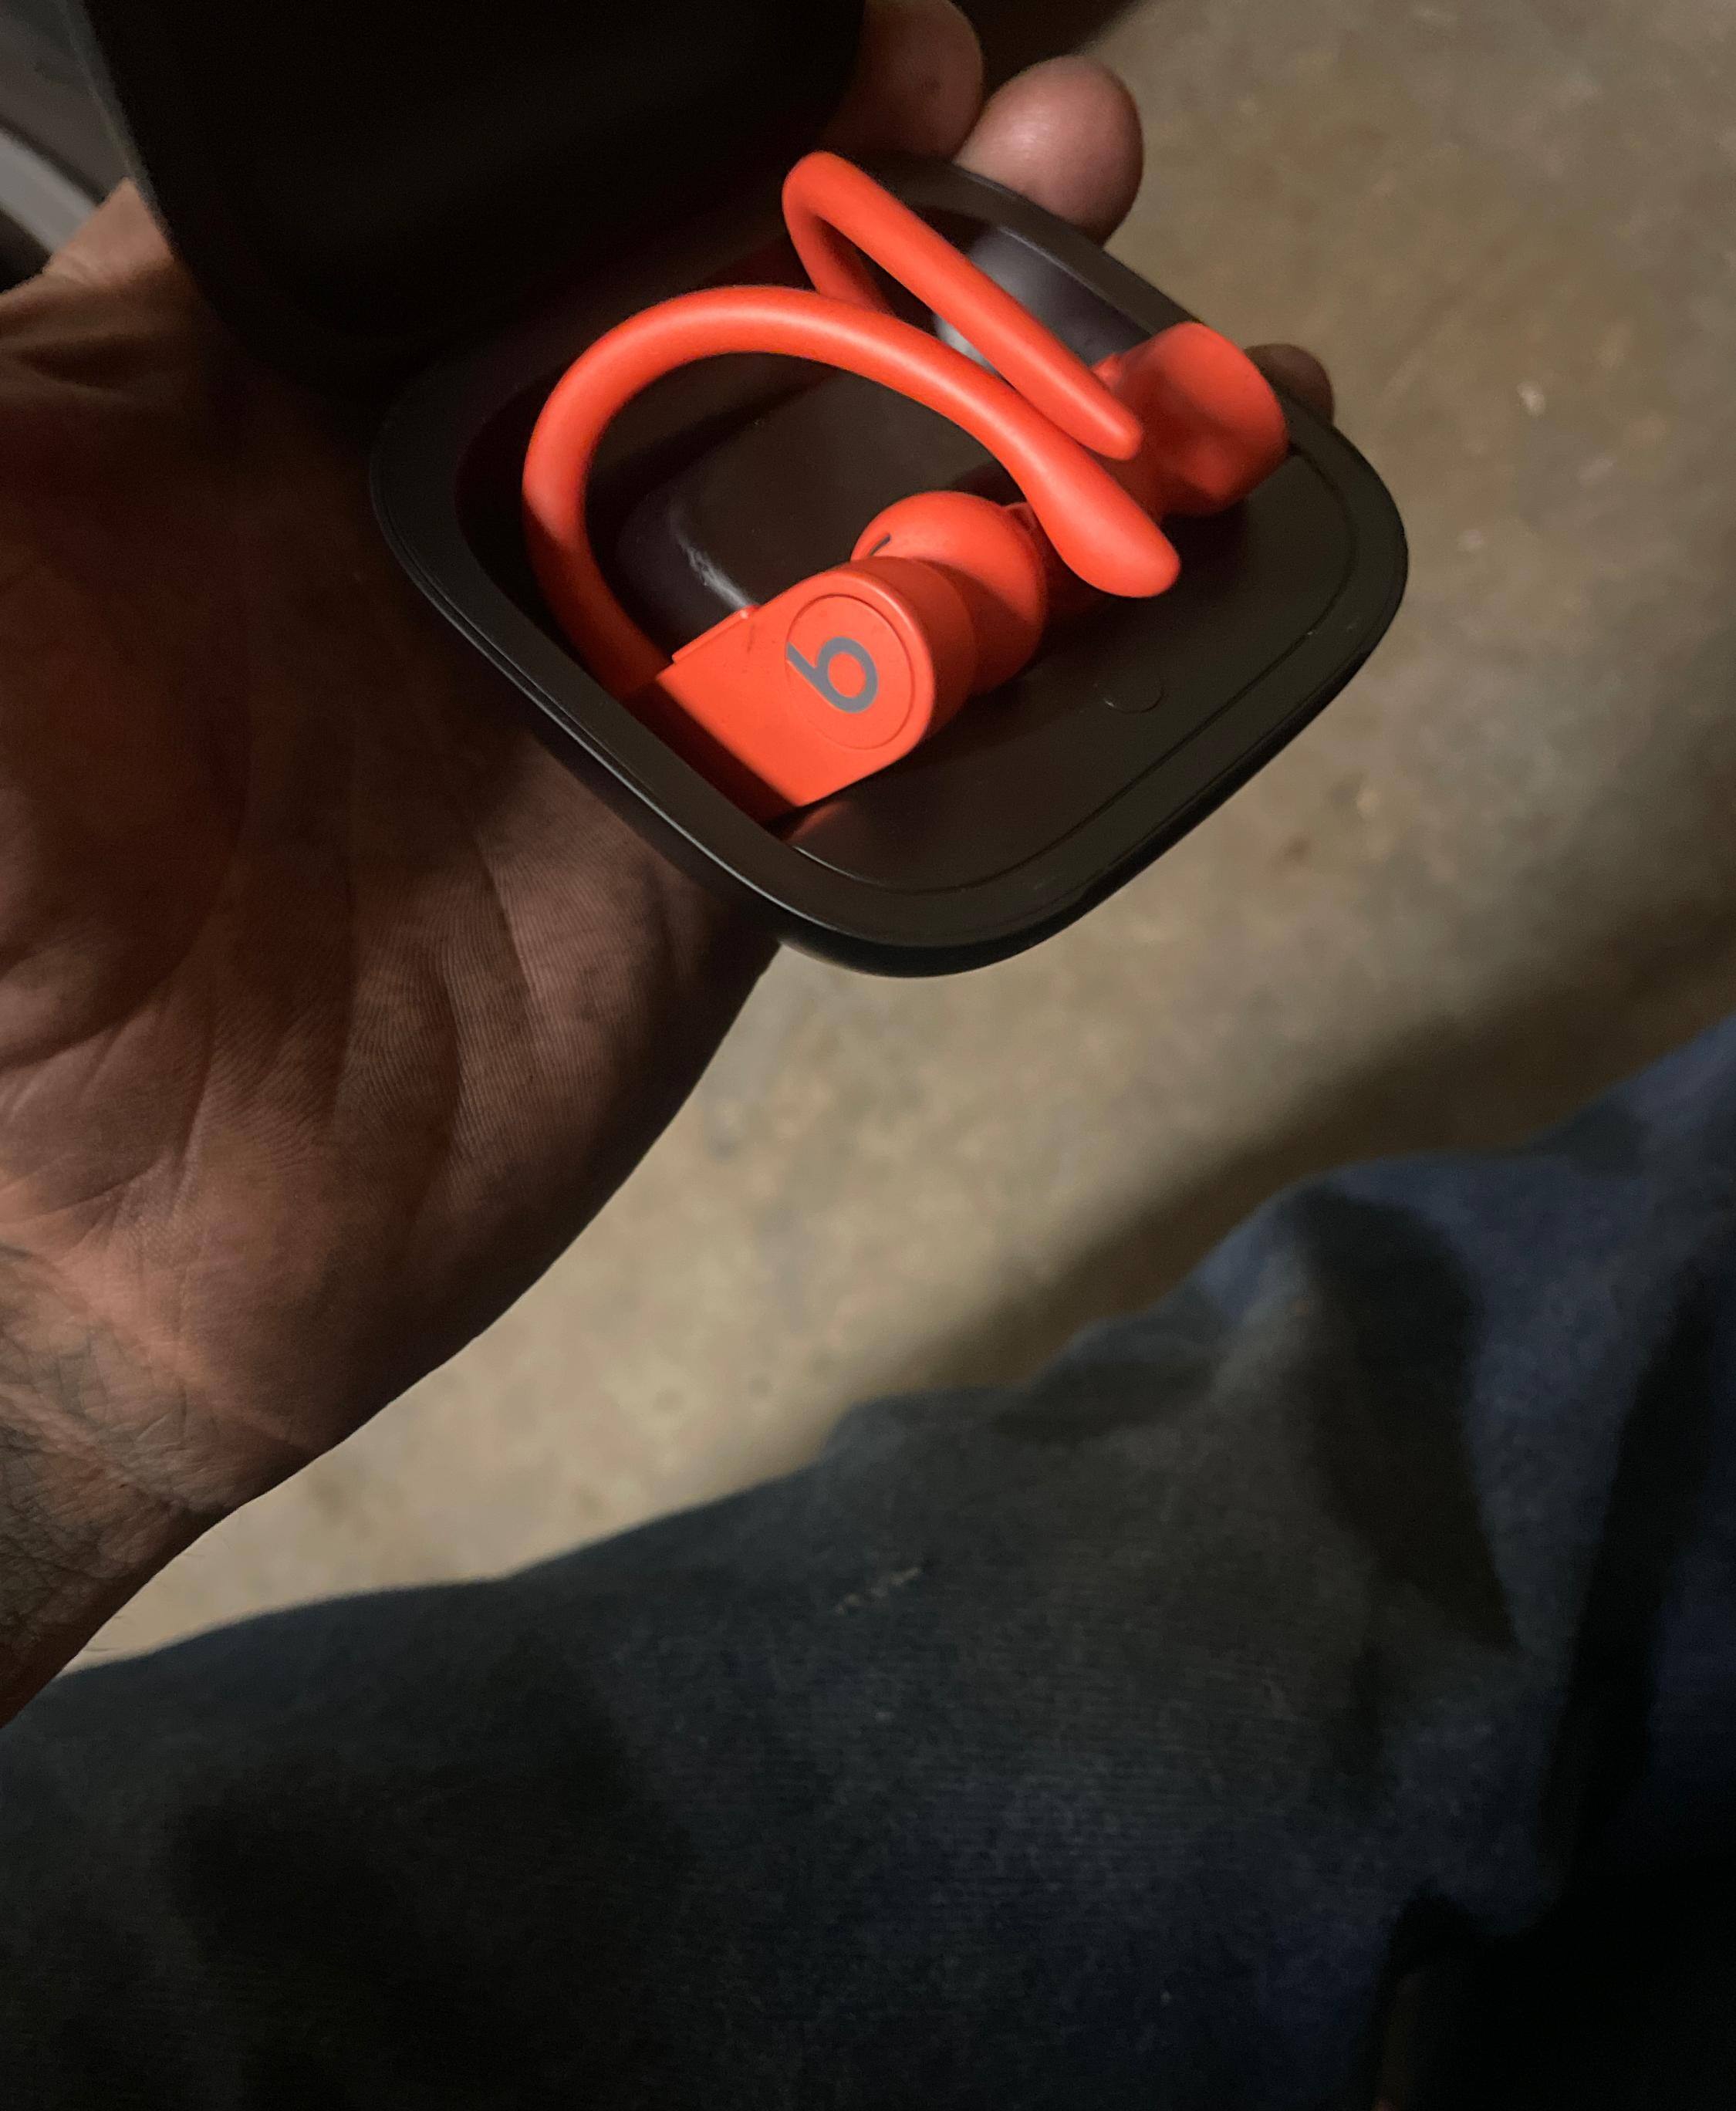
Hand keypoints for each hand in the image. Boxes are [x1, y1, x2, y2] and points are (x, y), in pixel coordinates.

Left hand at [0, 0, 1328, 1711]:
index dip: (672, 98)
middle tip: (1026, 123)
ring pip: (839, 484)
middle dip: (881, 201)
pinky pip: (904, 708)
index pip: (507, 190)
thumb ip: (26, 388)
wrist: (114, 1247)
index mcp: (280, 401)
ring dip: (994, 375)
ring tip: (1129, 271)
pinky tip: (1165, 535)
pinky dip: (1038, 627)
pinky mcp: (721, 838)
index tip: (835, 29)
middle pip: (717, 306)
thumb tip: (156, 126)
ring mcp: (613, 678)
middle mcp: (474, 514)